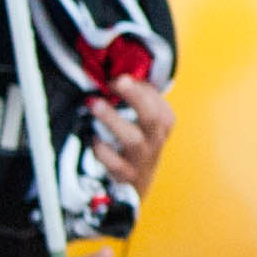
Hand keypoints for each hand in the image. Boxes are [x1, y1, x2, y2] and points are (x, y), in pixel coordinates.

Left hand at [86, 75, 176, 201]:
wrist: (137, 184)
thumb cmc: (138, 144)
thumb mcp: (143, 121)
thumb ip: (134, 98)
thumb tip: (113, 72)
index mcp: (163, 121)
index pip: (155, 98)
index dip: (136, 86)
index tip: (116, 78)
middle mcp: (156, 138)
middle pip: (152, 116)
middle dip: (134, 96)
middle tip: (116, 82)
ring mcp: (143, 158)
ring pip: (133, 139)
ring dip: (112, 119)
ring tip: (93, 104)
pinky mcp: (127, 175)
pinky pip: (116, 163)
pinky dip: (102, 150)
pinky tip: (93, 139)